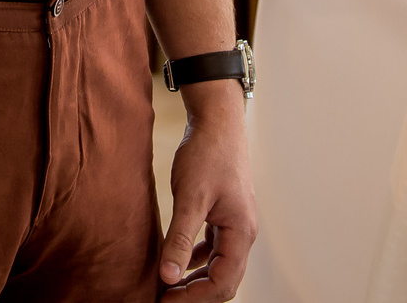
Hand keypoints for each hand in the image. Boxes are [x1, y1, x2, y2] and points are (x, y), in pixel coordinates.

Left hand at [161, 89, 255, 295]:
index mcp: (241, 232)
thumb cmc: (207, 154)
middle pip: (224, 280)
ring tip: (166, 285)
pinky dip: (195, 259)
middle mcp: (243, 233)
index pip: (224, 283)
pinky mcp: (224, 215)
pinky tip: (176, 260)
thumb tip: (168, 276)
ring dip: (194, 279)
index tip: (165, 300)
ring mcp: (235, 224)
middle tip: (163, 298)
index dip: (195, 298)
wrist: (217, 122)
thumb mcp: (189, 198)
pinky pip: (213, 249)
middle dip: (194, 294)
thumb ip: (179, 238)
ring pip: (218, 266)